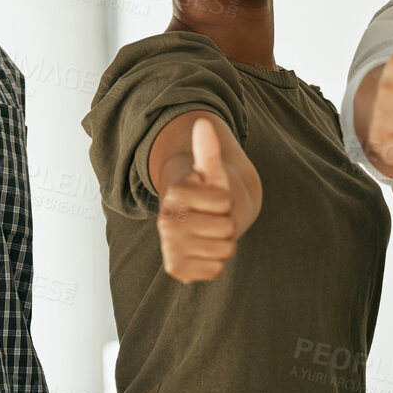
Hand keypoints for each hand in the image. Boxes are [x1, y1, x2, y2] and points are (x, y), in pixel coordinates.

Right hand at [156, 118, 243, 283]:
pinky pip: (215, 270)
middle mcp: (165, 223)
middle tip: (214, 219)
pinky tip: (205, 251)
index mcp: (173, 195)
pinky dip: (216, 262)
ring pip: (223, 251)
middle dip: (227, 224)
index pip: (225, 202)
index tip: (216, 199)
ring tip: (211, 235)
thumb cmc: (209, 194)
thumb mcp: (212, 171)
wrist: (200, 222)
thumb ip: (208, 150)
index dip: (227, 201)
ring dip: (224, 244)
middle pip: (226, 229)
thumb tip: (203, 123)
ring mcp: (169, 248)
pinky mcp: (176, 269)